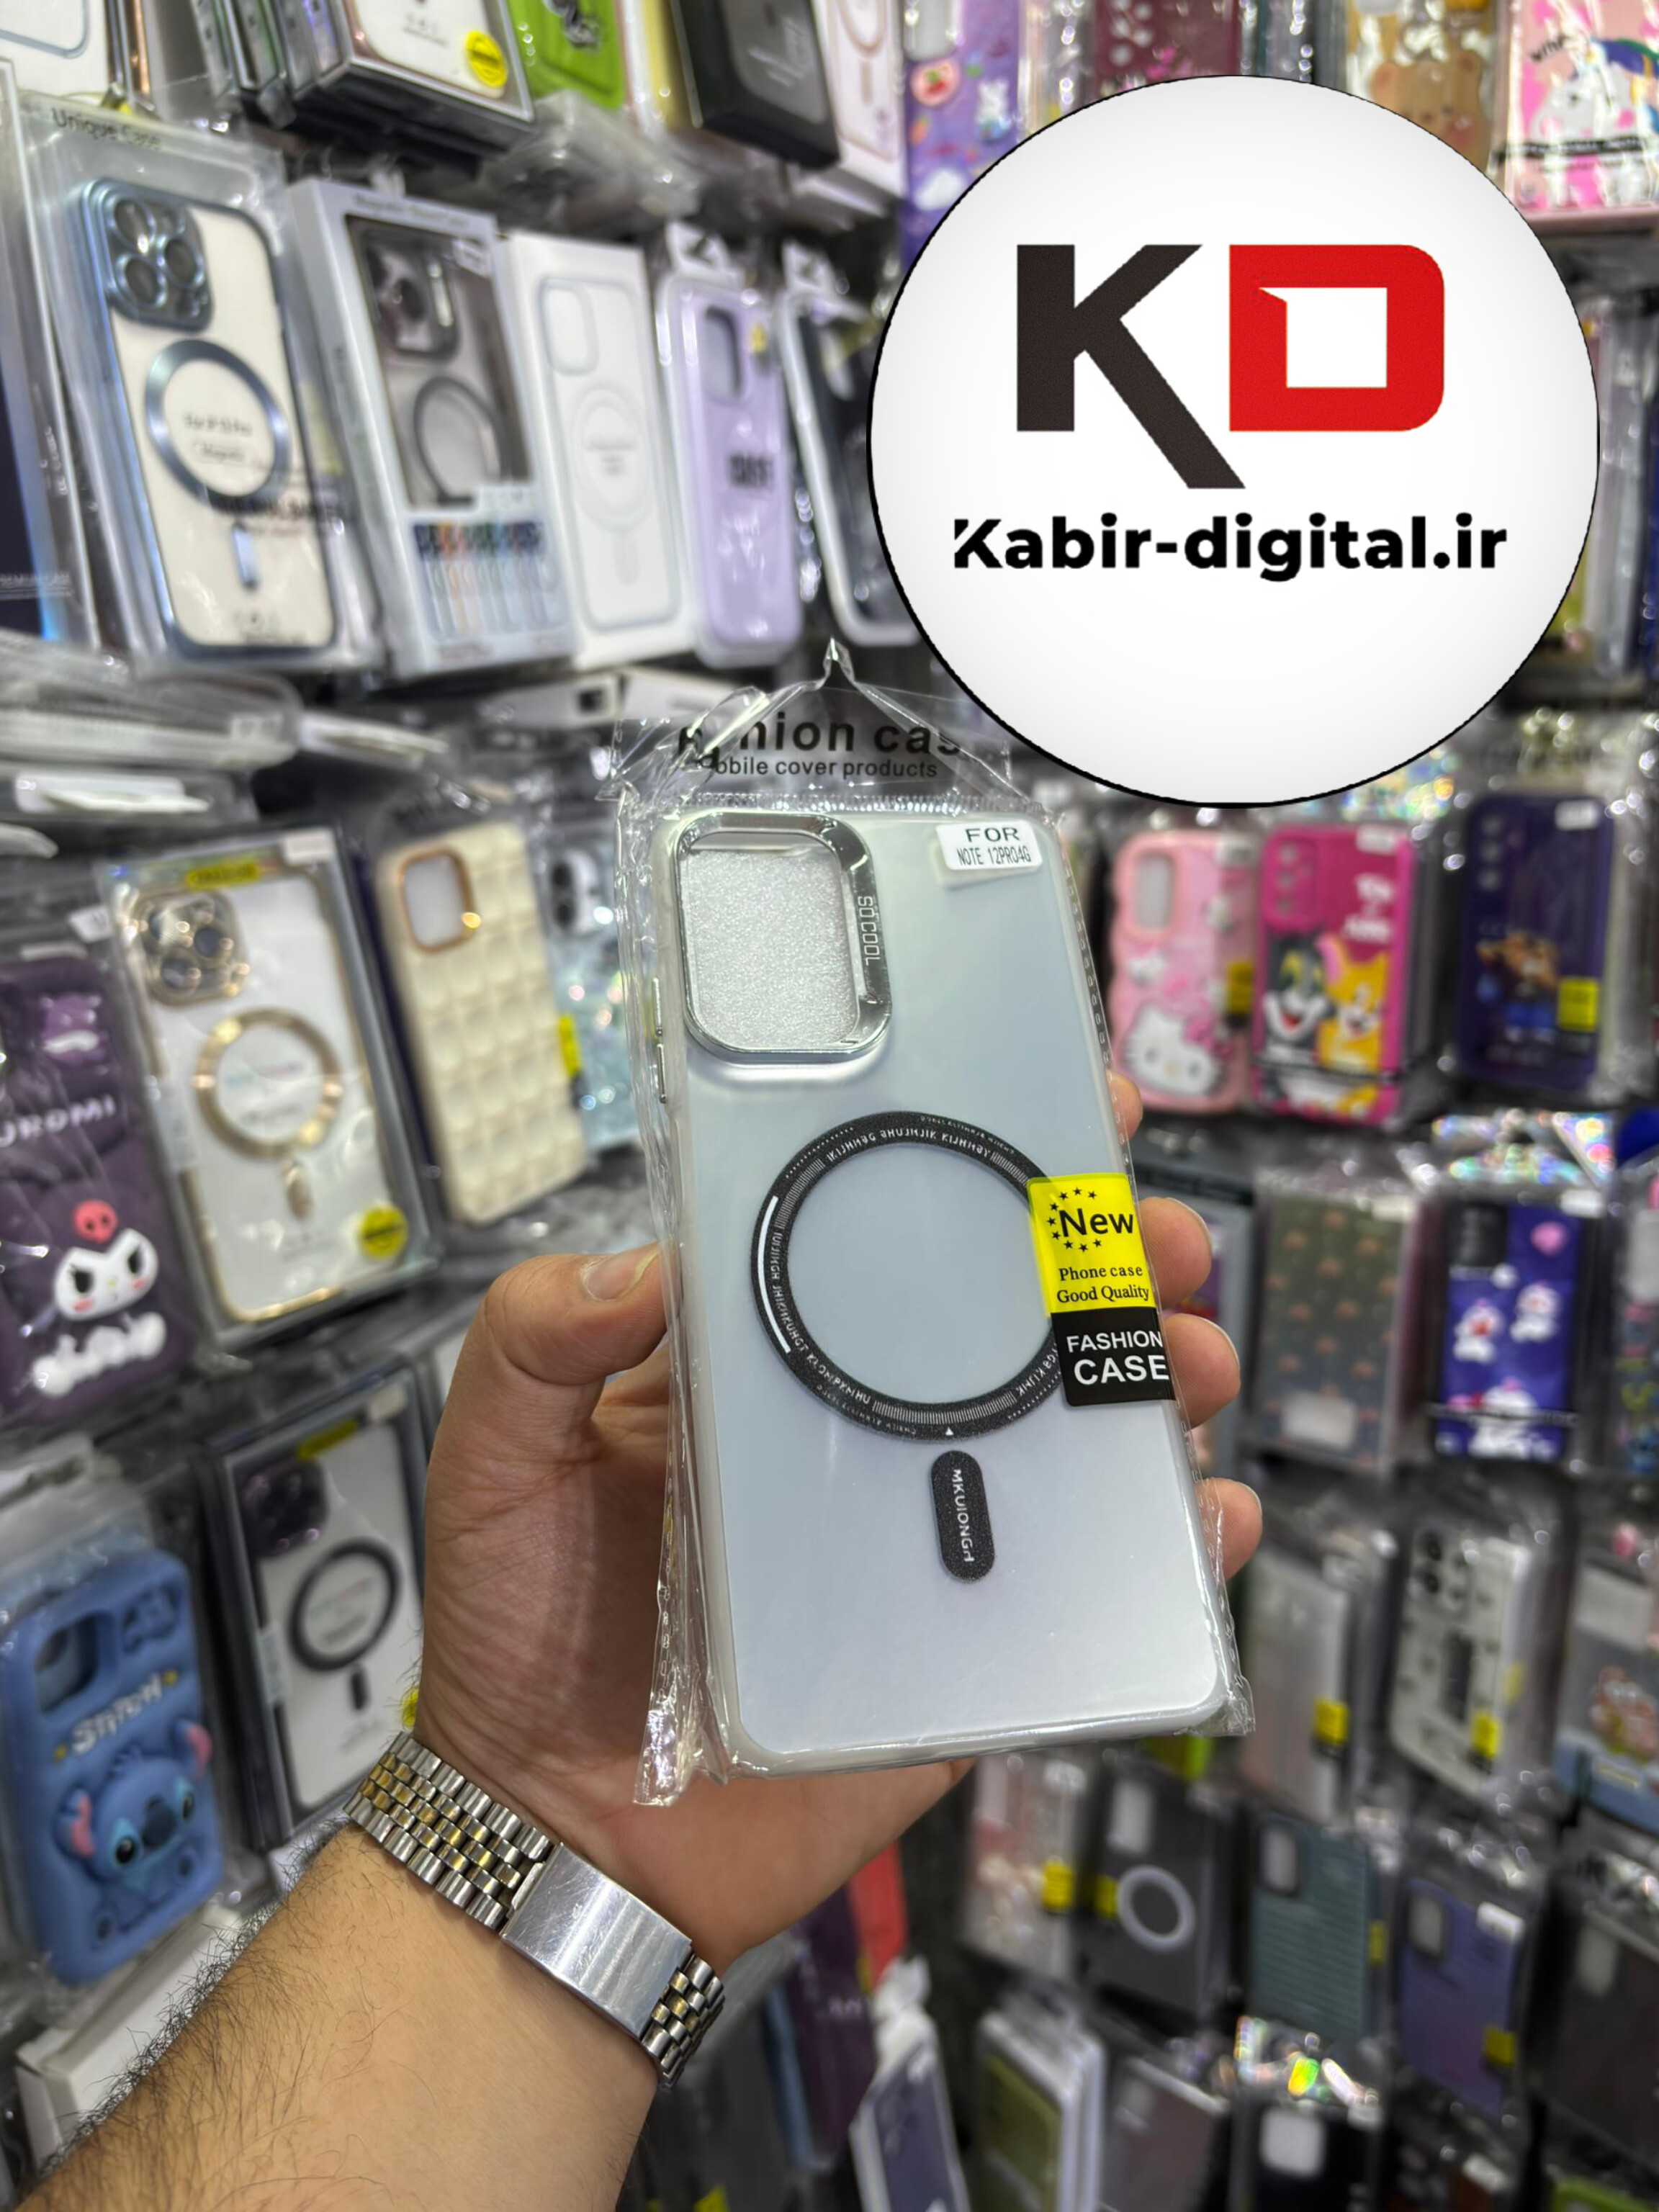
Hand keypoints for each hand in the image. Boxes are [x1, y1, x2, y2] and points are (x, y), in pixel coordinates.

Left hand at [414, 1075, 1259, 1969]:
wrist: (555, 1828)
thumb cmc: (519, 1627)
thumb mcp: (494, 1454)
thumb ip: (536, 1342)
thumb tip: (645, 1260)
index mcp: (767, 1364)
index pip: (886, 1234)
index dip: (982, 1161)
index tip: (1073, 1102)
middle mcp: (861, 1432)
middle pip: (1010, 1322)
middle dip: (1109, 1264)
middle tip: (1164, 1242)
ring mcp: (924, 1542)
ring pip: (1068, 1442)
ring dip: (1156, 1385)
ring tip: (1195, 1362)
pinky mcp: (962, 1651)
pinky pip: (1081, 1595)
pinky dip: (1168, 1559)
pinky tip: (1211, 1518)